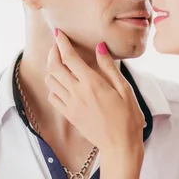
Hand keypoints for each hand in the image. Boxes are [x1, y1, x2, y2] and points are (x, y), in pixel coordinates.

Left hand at [45, 31, 144, 162]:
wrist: (120, 145)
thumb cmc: (128, 118)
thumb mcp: (125, 90)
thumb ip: (109, 68)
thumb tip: (100, 48)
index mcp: (92, 83)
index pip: (70, 57)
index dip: (62, 43)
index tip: (59, 33)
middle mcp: (77, 92)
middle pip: (54, 67)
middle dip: (53, 53)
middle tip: (58, 47)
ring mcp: (71, 105)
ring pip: (50, 81)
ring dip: (52, 70)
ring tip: (61, 65)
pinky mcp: (69, 116)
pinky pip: (53, 97)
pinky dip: (54, 87)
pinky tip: (63, 86)